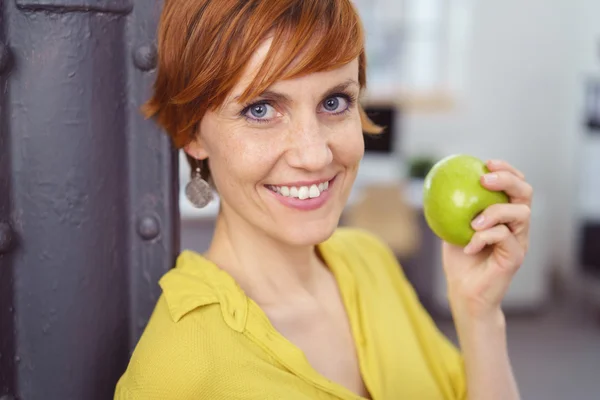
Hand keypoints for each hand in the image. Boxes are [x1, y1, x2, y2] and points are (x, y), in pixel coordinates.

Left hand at [441, 159, 532, 319]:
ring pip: (521, 213)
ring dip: (496, 211)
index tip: (486, 163)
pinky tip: (469, 244)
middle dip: (508, 179)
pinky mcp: (516, 256)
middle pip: (525, 193)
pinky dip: (484, 237)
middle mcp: (517, 225)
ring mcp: (520, 241)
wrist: (464, 292)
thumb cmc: (458, 261)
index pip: (514, 186)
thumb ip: (452, 209)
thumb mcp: (451, 229)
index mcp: (505, 215)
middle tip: (485, 179)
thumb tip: (436, 184)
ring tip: (474, 221)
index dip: (506, 170)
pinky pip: (505, 237)